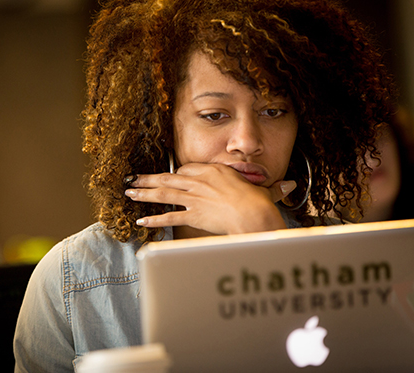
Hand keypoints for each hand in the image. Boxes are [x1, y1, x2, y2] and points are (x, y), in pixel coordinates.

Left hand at [124, 163, 296, 234]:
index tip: (166, 178)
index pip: (187, 170)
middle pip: (168, 178)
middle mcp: (200, 181)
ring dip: (144, 193)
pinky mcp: (193, 214)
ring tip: (129, 192)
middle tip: (132, 179)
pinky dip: (154, 218)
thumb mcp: (264, 190)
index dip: (175, 175)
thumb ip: (273, 188)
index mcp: (213, 170)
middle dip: (148, 179)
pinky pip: (169, 215)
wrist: (255, 214)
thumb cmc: (261, 203)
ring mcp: (195, 197)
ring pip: (163, 193)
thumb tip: (289, 185)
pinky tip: (141, 219)